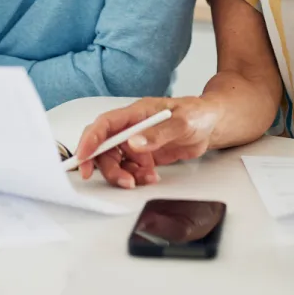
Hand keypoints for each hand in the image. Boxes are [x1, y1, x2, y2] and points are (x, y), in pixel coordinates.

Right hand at [73, 96, 222, 188]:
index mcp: (136, 112)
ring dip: (125, 174)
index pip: (105, 124)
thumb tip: (133, 143)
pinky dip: (136, 177)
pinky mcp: (142, 156)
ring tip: (148, 177)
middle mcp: (130, 127)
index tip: (83, 157)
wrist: (210, 124)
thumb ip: (158, 133)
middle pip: (104, 148)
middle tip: (125, 182)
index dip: (90, 140)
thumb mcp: (183, 121)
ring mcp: (135, 142)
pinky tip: (152, 176)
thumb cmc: (197, 114)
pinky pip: (129, 170)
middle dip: (108, 167)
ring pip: (115, 162)